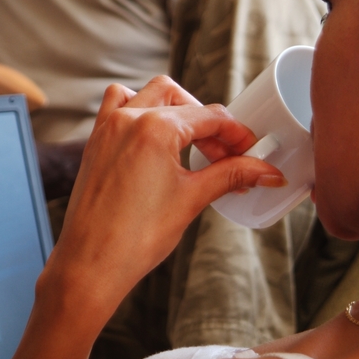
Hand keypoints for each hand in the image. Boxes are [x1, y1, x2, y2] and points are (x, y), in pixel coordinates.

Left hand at [45, 76, 285, 319]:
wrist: (91, 264)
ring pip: (150, 94)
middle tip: (225, 156)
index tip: (252, 154)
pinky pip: (118, 105)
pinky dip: (139, 110)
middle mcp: (128, 119)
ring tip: (191, 142)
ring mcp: (108, 127)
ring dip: (176, 108)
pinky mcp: (96, 141)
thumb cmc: (136, 237)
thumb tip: (266, 171)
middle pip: (184, 101)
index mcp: (155, 128)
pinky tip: (153, 139)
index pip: (211, 117)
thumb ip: (231, 175)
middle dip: (210, 124)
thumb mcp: (192, 199)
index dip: (238, 135)